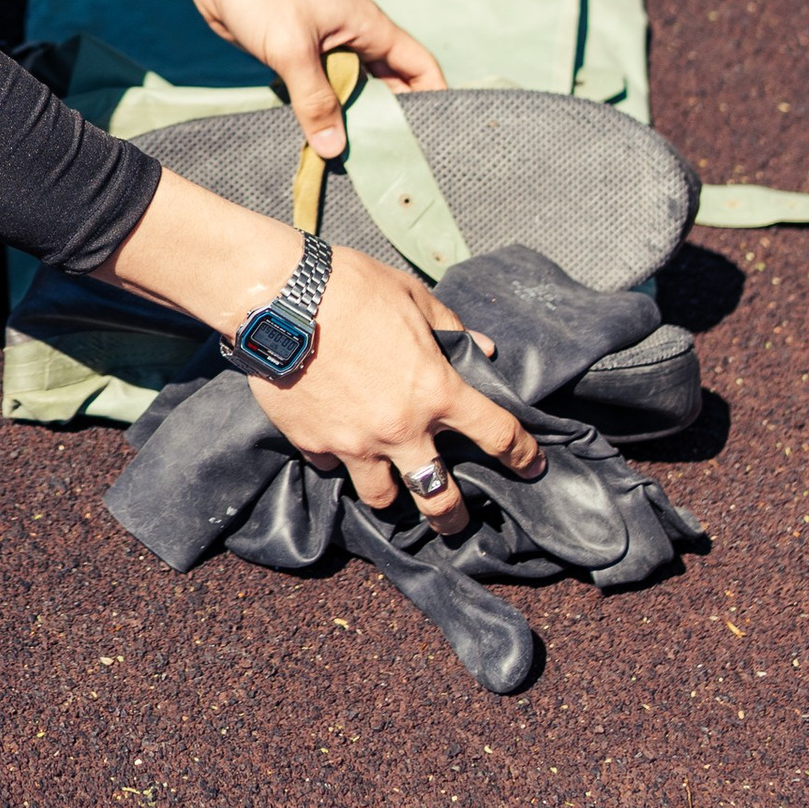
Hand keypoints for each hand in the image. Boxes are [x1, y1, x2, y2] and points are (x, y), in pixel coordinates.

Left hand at [45, 0, 443, 156]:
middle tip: (390, 165)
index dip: (433, 100)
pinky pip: (319, 90)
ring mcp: (325, 46)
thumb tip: (335, 148)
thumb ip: (315, 100)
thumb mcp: (292, 50)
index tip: (436, 139)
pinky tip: (316, 141)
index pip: (420, 66)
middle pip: (388, 86)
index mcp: (369, 27)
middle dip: (390, 121)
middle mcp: (354, 37)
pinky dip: (321, 113)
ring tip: (354, 163)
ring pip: (351, 91)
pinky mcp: (296, 54)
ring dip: (351, 120)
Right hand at [252, 246, 535, 529]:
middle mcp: (400, 428)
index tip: (531, 466)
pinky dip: (338, 460)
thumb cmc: (351, 288)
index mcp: (434, 390)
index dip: (521, 454)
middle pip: (438, 497)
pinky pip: (331, 467)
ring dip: (392, 494)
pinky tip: (337, 445)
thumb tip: (481, 348)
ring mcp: (354, 443)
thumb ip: (450, 327)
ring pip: (383, 498)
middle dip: (452, 517)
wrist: (277, 298)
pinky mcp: (312, 443)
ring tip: (393, 490)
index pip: (496, 433)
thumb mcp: (411, 297)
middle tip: (454, 520)